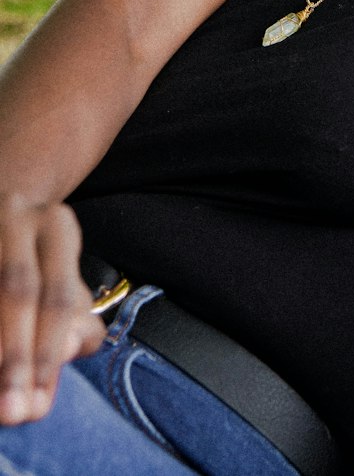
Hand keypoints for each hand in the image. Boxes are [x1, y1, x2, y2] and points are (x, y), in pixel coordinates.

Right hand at [0, 195, 104, 423]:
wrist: (4, 212)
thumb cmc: (40, 265)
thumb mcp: (64, 285)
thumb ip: (74, 323)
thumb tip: (71, 350)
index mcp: (57, 227)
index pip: (57, 296)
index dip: (48, 353)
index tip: (37, 407)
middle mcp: (18, 216)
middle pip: (17, 289)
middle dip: (15, 356)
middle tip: (12, 414)